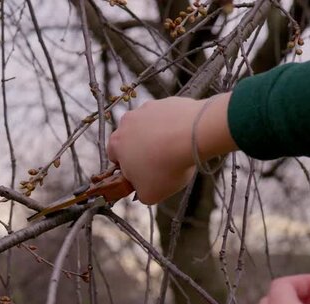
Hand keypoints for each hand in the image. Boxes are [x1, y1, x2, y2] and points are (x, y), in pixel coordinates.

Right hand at [107, 93, 235, 204]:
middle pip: (131, 140)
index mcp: (116, 144)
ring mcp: (146, 109)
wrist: (193, 135)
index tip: (144, 175)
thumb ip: (139, 193)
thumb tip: (142, 189)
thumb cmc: (167, 167)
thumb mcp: (149, 194)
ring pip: (149, 127)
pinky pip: (167, 117)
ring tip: (175, 150)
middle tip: (161, 164)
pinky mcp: (166, 102)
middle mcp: (126, 123)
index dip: (129, 169)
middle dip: (143, 151)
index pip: (116, 158)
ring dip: (158, 137)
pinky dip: (173, 126)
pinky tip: (185, 138)